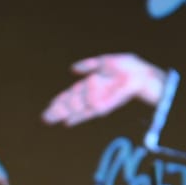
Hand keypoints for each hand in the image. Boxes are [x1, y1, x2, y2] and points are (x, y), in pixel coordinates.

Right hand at [42, 53, 166, 126]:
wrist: (141, 75)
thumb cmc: (126, 67)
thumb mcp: (104, 62)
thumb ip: (89, 65)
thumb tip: (72, 69)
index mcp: (91, 84)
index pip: (72, 94)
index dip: (61, 100)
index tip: (49, 106)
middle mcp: (92, 94)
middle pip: (71, 104)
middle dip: (58, 110)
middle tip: (44, 117)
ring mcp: (97, 101)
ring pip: (76, 109)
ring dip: (63, 114)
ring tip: (50, 119)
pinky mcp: (104, 107)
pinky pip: (88, 113)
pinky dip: (78, 117)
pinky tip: (68, 122)